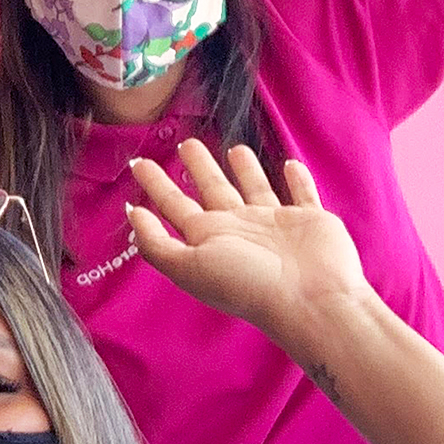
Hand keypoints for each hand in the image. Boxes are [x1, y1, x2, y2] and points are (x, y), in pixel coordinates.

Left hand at [126, 141, 371, 338]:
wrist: (309, 300)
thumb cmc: (246, 283)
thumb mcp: (187, 266)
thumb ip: (156, 243)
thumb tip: (132, 214)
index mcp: (208, 237)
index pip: (174, 204)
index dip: (155, 184)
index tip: (139, 163)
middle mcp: (239, 229)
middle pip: (213, 189)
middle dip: (199, 167)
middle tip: (187, 143)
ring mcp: (275, 224)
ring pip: (255, 187)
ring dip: (245, 170)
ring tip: (234, 148)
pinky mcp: (311, 220)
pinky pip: (303, 194)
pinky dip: (298, 180)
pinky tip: (290, 164)